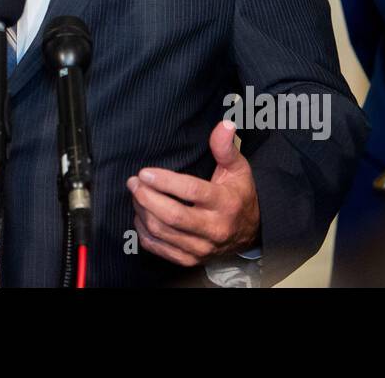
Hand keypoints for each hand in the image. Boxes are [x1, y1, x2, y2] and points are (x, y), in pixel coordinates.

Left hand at [127, 120, 260, 266]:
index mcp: (225, 204)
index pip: (191, 192)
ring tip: (136, 195)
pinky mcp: (191, 260)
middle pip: (173, 216)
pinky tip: (141, 216)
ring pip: (163, 232)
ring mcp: (202, 248)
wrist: (250, 232)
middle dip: (147, 198)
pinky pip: (160, 249)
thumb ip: (225, 147)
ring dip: (143, 212)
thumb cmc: (239, 194)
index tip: (144, 172)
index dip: (164, 182)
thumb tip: (224, 125)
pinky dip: (145, 232)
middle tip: (133, 182)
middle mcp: (214, 229)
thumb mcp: (238, 169)